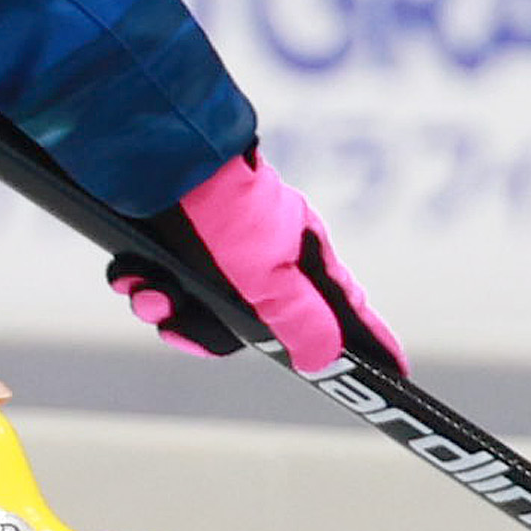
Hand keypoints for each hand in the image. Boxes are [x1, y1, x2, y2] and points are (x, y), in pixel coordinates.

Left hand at [107, 150, 402, 376]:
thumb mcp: (268, 278)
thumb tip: (325, 359)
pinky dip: (141, 280)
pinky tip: (132, 273)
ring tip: (148, 291)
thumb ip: (299, 321)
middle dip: (203, 331)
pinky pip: (158, 278)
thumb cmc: (224, 213)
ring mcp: (216, 244)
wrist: (155, 159)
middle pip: (248, 324)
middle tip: (177, 323)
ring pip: (194, 305)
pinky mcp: (172, 234)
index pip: (344, 311)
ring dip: (162, 306)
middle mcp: (262, 253)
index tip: (398, 371)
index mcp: (301, 258)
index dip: (368, 340)